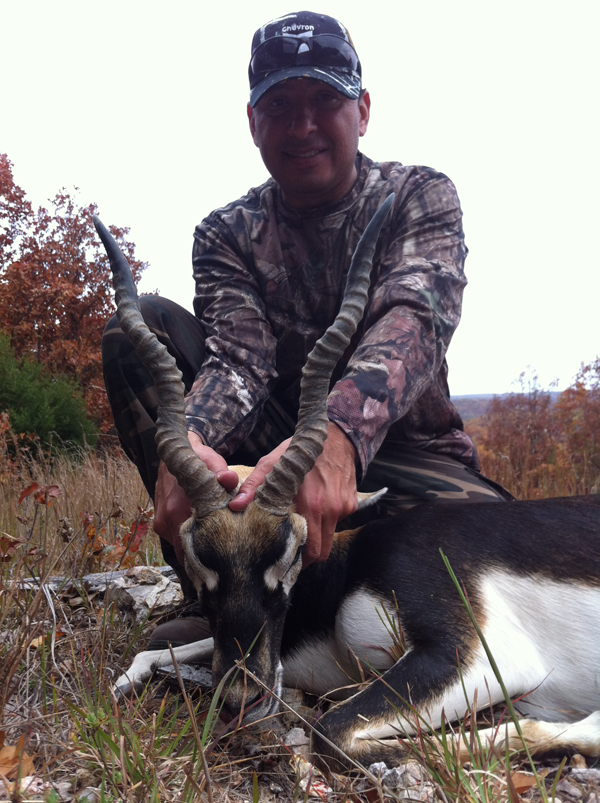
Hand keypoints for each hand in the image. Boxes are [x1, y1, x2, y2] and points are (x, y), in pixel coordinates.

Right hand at [153, 431, 238, 562]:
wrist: (175, 454)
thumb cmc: (198, 461)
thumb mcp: (212, 462)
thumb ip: (222, 474)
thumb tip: (229, 479)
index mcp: (177, 510)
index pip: (191, 549)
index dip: (207, 559)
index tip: (222, 564)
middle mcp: (166, 520)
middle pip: (187, 550)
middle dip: (204, 554)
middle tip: (224, 554)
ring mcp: (161, 524)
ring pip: (181, 544)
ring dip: (195, 543)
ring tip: (214, 538)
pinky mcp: (160, 524)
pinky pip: (176, 537)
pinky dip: (188, 535)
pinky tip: (201, 528)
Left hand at [229, 422, 356, 565]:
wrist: (337, 436)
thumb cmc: (301, 450)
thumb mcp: (273, 463)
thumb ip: (254, 486)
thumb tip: (236, 506)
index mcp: (311, 505)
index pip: (309, 551)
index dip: (297, 561)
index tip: (284, 562)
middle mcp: (330, 511)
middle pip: (321, 553)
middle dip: (307, 558)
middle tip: (291, 553)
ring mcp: (343, 509)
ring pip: (329, 537)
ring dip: (316, 538)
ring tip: (301, 527)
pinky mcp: (351, 504)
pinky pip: (337, 521)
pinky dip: (326, 520)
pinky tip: (316, 506)